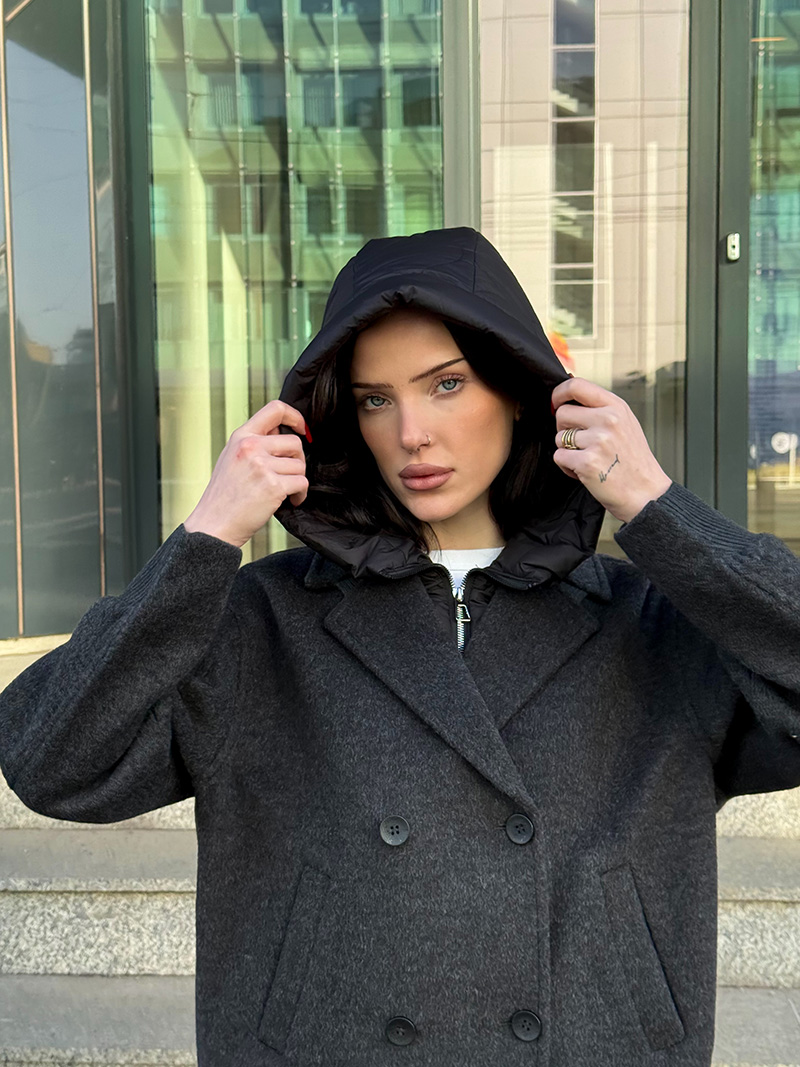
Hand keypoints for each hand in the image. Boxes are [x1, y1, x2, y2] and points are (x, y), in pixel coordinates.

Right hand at [183, 400, 309, 547]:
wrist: (214, 524)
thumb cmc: (224, 495)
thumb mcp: (231, 457)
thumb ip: (254, 442)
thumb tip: (281, 431)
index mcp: (241, 436)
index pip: (275, 409)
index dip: (295, 417)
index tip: (302, 428)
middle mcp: (250, 447)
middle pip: (295, 442)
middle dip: (297, 460)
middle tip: (288, 474)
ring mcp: (261, 466)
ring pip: (300, 465)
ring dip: (297, 480)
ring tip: (284, 491)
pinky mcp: (273, 486)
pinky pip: (301, 483)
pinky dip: (300, 494)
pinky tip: (290, 500)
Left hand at [551, 377, 671, 523]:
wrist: (646, 493)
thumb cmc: (632, 460)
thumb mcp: (624, 424)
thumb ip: (600, 409)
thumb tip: (566, 398)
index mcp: (616, 407)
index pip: (577, 385)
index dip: (559, 393)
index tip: (555, 402)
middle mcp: (608, 420)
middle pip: (562, 413)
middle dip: (564, 429)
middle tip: (580, 443)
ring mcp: (598, 440)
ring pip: (558, 437)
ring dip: (567, 451)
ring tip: (588, 459)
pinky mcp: (587, 462)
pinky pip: (559, 457)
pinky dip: (567, 467)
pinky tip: (585, 472)